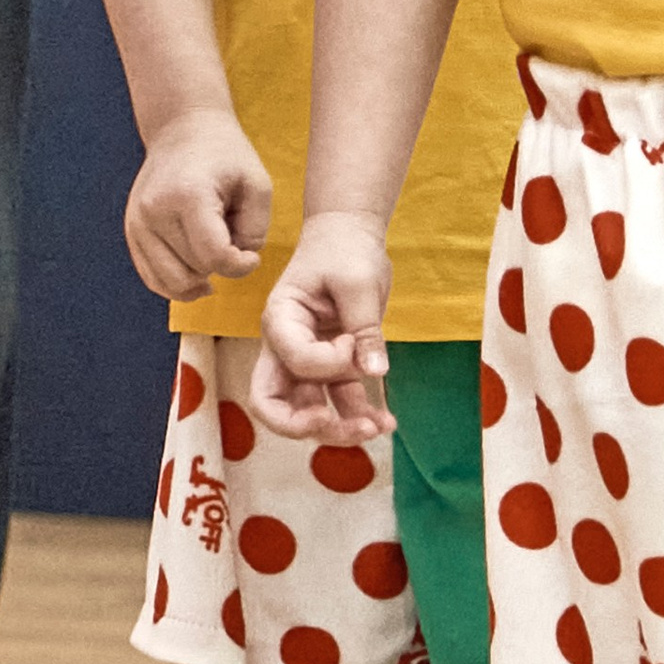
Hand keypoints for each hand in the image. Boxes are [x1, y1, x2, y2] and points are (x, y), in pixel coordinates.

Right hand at [123, 107, 272, 302]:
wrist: (182, 129)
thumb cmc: (225, 156)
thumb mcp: (257, 184)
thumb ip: (256, 229)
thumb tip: (236, 263)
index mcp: (188, 196)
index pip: (214, 255)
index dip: (241, 265)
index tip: (252, 255)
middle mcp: (154, 212)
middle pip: (193, 270)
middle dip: (220, 266)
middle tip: (232, 240)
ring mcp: (137, 224)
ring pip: (171, 282)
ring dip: (199, 278)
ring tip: (213, 252)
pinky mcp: (131, 232)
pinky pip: (152, 278)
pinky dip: (177, 284)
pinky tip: (197, 273)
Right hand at [252, 212, 395, 441]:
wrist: (349, 235)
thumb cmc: (345, 250)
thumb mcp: (358, 283)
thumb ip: (365, 329)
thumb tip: (374, 373)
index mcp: (280, 320)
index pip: (294, 360)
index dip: (327, 362)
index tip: (353, 339)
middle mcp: (284, 347)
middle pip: (277, 404)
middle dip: (309, 426)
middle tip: (351, 428)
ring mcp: (306, 360)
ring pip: (309, 409)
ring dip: (340, 427)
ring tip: (379, 429)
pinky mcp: (331, 365)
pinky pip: (338, 400)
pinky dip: (359, 414)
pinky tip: (386, 421)